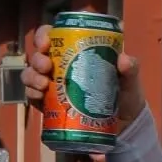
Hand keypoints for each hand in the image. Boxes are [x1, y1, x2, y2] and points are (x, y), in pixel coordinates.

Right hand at [27, 25, 144, 128]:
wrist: (124, 125)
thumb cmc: (125, 94)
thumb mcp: (130, 80)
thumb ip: (130, 69)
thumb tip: (123, 59)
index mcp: (76, 52)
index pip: (54, 37)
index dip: (44, 35)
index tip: (46, 43)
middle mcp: (60, 66)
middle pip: (38, 55)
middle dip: (37, 58)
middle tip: (46, 66)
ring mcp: (53, 85)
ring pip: (31, 74)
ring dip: (32, 76)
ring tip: (43, 84)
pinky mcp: (50, 104)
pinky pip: (33, 97)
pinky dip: (32, 95)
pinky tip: (39, 97)